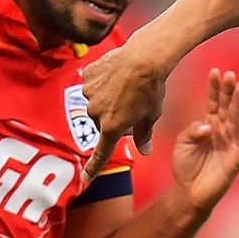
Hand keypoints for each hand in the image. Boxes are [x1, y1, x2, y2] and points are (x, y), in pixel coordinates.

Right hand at [80, 32, 174, 177]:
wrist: (145, 57)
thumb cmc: (152, 88)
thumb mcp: (151, 115)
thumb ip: (144, 135)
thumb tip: (144, 152)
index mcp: (112, 127)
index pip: (101, 153)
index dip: (94, 167)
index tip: (86, 179)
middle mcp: (96, 113)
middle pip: (101, 122)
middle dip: (113, 118)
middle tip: (132, 105)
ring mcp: (89, 93)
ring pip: (96, 102)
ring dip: (107, 99)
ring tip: (126, 86)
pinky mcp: (87, 76)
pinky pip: (92, 83)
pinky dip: (102, 81)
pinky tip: (116, 74)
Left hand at [171, 69, 238, 211]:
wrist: (188, 193)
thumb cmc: (186, 167)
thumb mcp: (182, 144)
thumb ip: (192, 130)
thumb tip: (208, 126)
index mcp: (208, 126)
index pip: (212, 103)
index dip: (214, 88)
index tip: (215, 71)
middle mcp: (221, 133)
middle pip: (226, 108)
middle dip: (228, 91)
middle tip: (230, 74)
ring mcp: (229, 146)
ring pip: (236, 121)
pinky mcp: (234, 162)